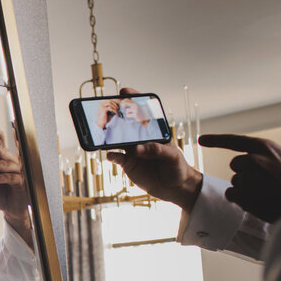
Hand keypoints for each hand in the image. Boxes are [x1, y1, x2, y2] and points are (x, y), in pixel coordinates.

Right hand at [96, 99, 119, 128]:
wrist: (101, 123)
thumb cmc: (104, 118)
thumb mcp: (109, 112)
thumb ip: (112, 109)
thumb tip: (117, 107)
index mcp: (101, 104)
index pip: (109, 100)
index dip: (114, 102)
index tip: (117, 105)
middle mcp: (100, 104)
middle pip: (110, 101)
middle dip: (115, 104)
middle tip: (118, 108)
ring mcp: (102, 106)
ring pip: (110, 104)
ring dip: (115, 107)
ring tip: (117, 111)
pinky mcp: (103, 109)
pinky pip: (111, 108)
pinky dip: (114, 110)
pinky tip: (116, 113)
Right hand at [104, 87, 201, 210]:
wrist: (174, 188)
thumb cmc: (177, 167)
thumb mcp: (172, 156)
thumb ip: (156, 150)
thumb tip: (138, 148)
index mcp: (153, 131)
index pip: (143, 112)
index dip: (133, 100)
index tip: (123, 92)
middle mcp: (141, 138)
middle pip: (126, 123)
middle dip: (115, 115)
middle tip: (106, 109)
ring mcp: (132, 150)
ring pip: (117, 139)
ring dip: (109, 135)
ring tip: (103, 132)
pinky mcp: (127, 163)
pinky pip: (115, 156)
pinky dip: (111, 154)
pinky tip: (110, 154)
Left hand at [200, 134, 280, 222]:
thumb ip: (266, 157)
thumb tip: (245, 160)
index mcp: (267, 148)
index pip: (236, 140)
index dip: (217, 139)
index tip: (201, 139)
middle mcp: (255, 159)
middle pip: (236, 165)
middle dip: (246, 173)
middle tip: (266, 183)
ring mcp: (248, 177)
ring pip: (235, 181)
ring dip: (246, 189)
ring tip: (267, 194)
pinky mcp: (243, 194)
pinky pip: (231, 195)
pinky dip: (241, 201)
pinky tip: (259, 203)